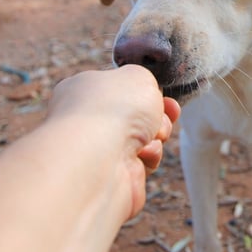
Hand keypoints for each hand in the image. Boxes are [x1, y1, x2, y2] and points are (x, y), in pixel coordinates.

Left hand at [49, 66, 180, 217]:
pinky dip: (150, 156)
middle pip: (135, 115)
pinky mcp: (114, 176)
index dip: (143, 91)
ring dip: (157, 134)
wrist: (100, 158)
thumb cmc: (114, 110)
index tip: (163, 94)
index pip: (117, 89)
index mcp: (84, 90)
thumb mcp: (138, 76)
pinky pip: (144, 162)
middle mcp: (88, 121)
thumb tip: (146, 96)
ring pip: (144, 138)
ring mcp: (100, 150)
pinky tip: (144, 153)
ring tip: (153, 134)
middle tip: (167, 111)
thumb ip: (144, 80)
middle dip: (158, 114)